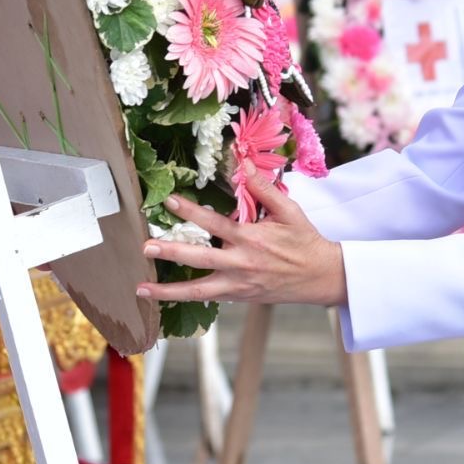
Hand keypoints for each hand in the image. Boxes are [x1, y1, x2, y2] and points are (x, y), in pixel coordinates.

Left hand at [136, 176, 348, 307]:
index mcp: (251, 239)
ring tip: (142, 290)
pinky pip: (208, 298)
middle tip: (146, 248)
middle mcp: (241, 264)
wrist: (321, 277)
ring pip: (198, 290)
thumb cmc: (304, 241)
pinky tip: (166, 297)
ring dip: (168, 291)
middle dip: (170, 253)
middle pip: (199, 259)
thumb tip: (244, 164)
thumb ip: (264, 188)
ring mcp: (239, 285)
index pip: (214, 223)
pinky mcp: (240, 297)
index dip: (190, 211)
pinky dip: (186, 298)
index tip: (169, 201)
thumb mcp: (288, 211)